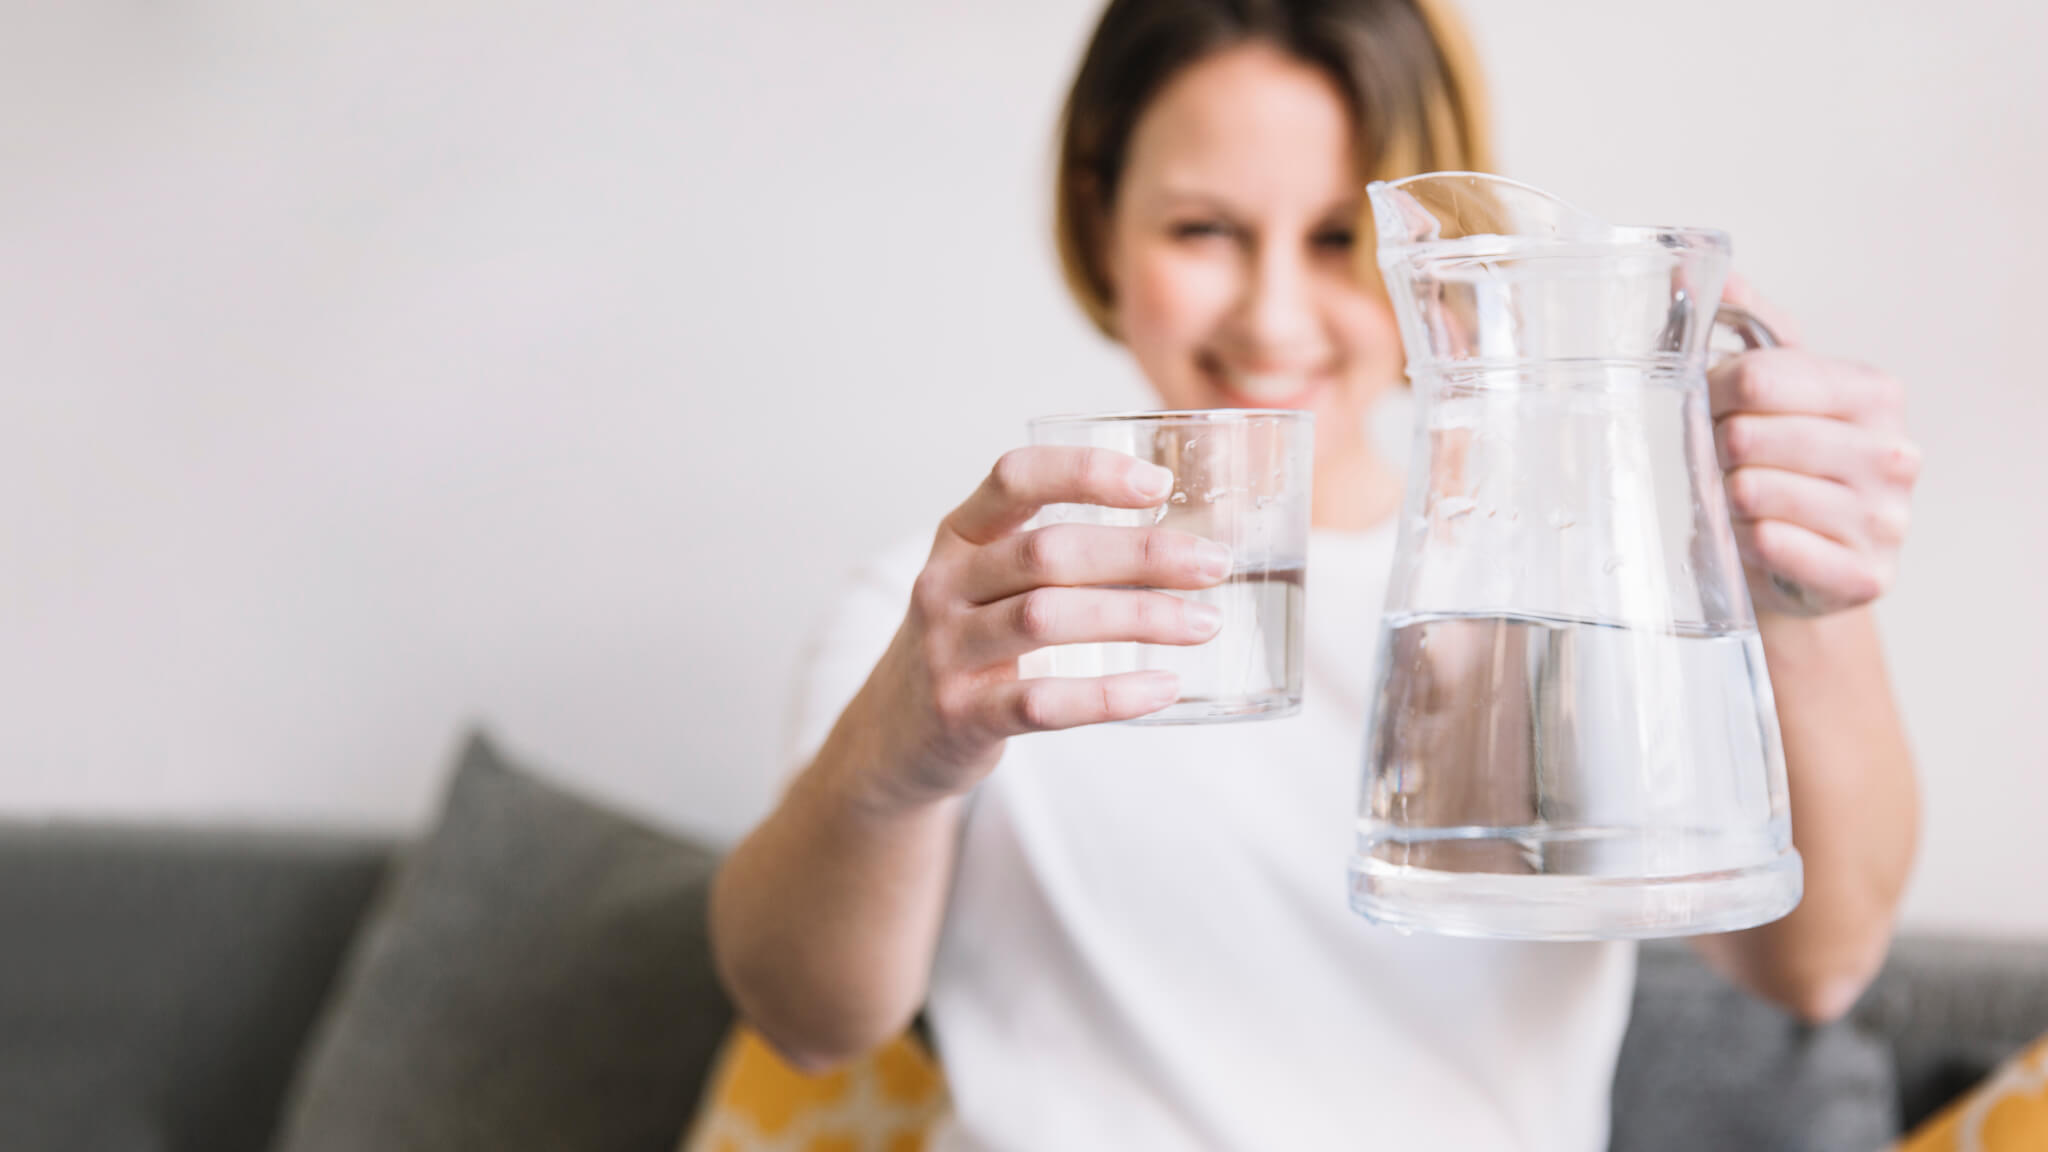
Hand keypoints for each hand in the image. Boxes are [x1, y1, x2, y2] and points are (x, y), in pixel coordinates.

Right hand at [860, 446, 1230, 805]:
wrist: (895, 736)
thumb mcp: (986, 581)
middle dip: (1141, 554)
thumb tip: (1181, 539)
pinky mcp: (962, 714)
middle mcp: (945, 584)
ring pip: (1048, 619)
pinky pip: (1044, 703)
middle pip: (1048, 552)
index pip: (1016, 478)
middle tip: (1214, 565)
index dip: (1086, 472)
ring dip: (1138, 617)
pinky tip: (1163, 688)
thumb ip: (1053, 555)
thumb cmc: (969, 643)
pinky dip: (1112, 695)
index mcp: (959, 536)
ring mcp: (947, 650)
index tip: (1158, 485)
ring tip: (1203, 623)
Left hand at [1709, 279, 1920, 616]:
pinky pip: (1772, 545)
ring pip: (1754, 492)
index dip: (1712, 394)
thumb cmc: (1779, 463)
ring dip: (1725, 499)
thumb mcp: (1768, 387)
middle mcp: (1894, 452)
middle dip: (1714, 450)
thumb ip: (1738, 322)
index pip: (1759, 376)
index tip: (1709, 408)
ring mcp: (1888, 518)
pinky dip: (1743, 542)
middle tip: (1719, 463)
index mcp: (1874, 392)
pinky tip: (1752, 537)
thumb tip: (1687, 267)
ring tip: (1736, 501)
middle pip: (1749, 435)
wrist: (1799, 562)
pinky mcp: (1866, 575)